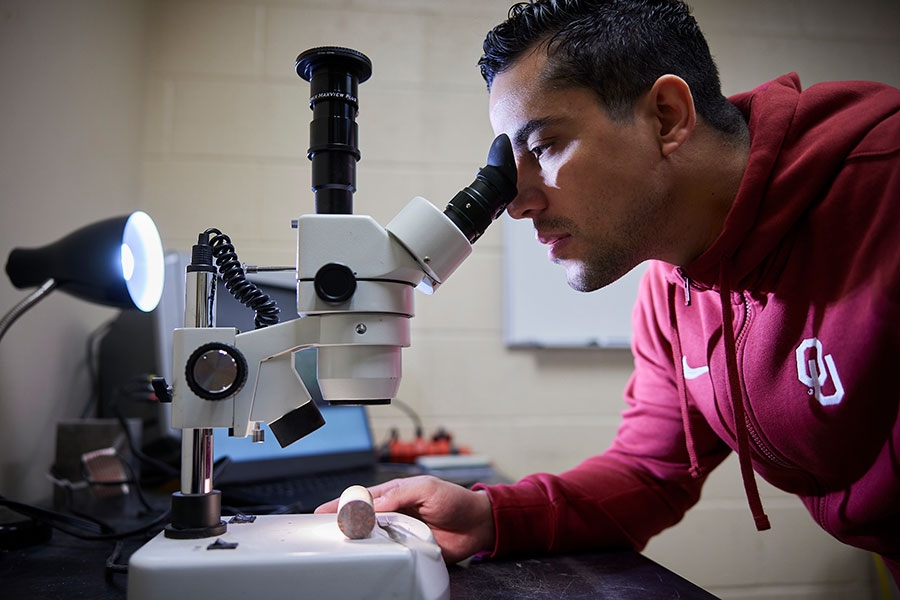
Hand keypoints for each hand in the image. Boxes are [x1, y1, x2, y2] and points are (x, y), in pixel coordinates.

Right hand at [315, 475, 494, 563]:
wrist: (477, 524)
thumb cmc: (454, 500)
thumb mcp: (426, 487)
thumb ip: (400, 493)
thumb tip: (374, 503)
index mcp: (394, 494)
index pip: (363, 498)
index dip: (343, 504)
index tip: (324, 512)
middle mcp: (393, 514)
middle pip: (362, 521)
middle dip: (345, 525)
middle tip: (330, 531)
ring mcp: (400, 534)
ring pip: (373, 540)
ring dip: (361, 541)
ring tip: (346, 543)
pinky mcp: (409, 551)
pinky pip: (390, 555)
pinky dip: (380, 556)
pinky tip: (371, 556)